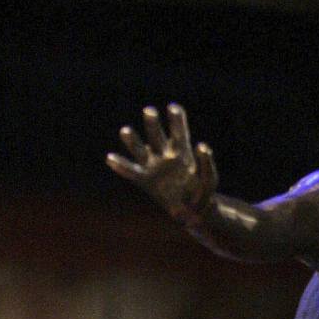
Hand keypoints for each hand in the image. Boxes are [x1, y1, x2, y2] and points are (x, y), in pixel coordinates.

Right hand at [107, 103, 217, 223]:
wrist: (194, 210)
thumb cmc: (203, 192)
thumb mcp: (209, 178)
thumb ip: (206, 163)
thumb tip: (201, 145)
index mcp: (182, 152)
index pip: (179, 133)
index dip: (176, 120)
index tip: (174, 107)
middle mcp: (165, 155)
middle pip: (157, 136)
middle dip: (152, 123)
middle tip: (149, 111)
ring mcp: (154, 166)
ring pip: (141, 150)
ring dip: (133, 140)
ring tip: (125, 131)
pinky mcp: (146, 180)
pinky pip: (132, 171)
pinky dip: (121, 166)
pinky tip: (110, 158)